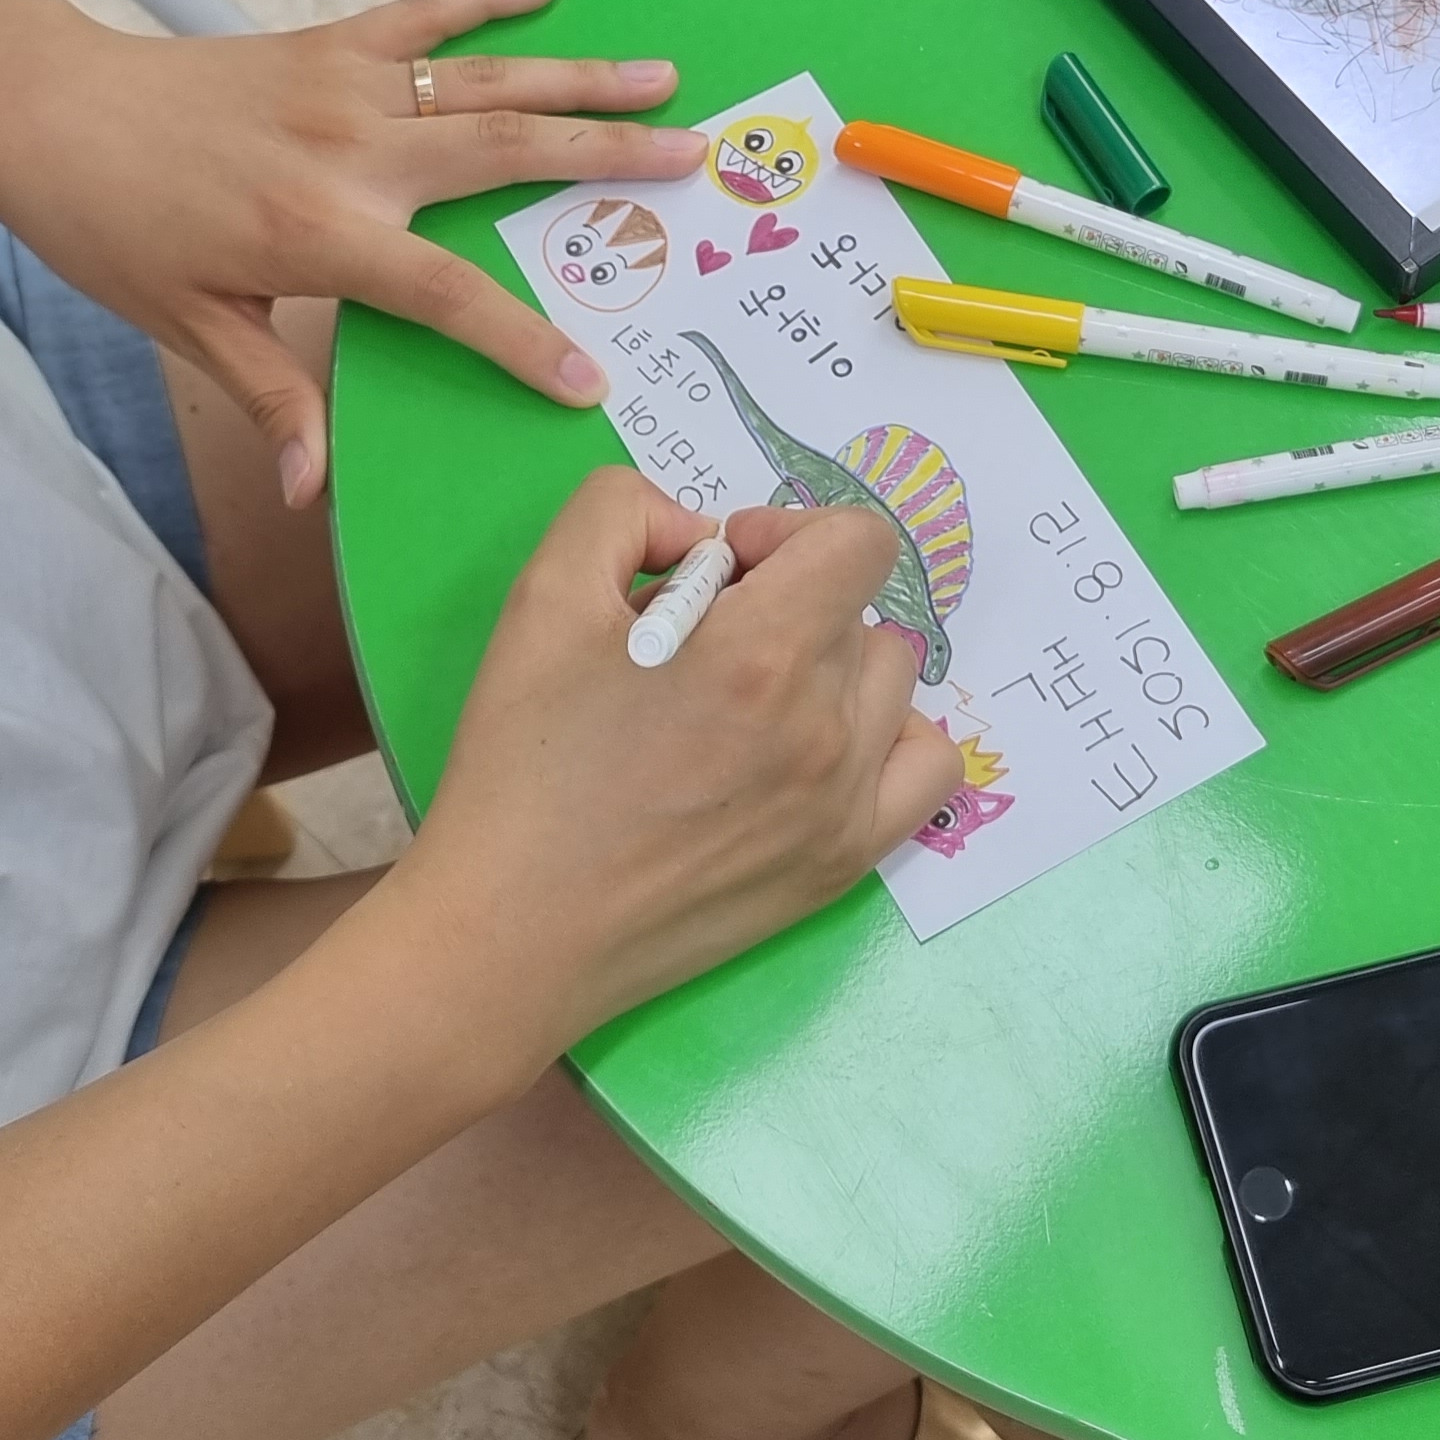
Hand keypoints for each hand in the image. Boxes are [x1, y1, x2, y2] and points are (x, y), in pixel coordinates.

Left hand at [0, 0, 703, 505]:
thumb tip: (313, 488)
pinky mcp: (325, 43)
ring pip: (487, 81)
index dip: (521, 342)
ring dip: (579, 80)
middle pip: (508, 155)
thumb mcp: (187, 325)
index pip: (449, 296)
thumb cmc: (111, 228)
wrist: (49, 111)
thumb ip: (270, 395)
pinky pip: (423, 16)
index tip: (589, 378)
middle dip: (607, 160)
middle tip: (693, 163)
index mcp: (323, 235)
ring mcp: (346, 87)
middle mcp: (354, 152)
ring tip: (663, 79)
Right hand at [388, 475, 958, 1055]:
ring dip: (831, 667)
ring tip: (748, 703)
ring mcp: (845, 804)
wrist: (512, 928)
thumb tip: (699, 534)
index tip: (723, 574)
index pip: (859, 541)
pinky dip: (886, 740)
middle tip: (701, 650)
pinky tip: (817, 749)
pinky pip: (926, 769)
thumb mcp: (545, 593)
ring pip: (892, 681)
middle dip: (787, 603)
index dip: (788, 532)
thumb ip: (625, 510)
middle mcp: (827, 727)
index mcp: (762, 652)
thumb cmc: (523, 762)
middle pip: (858, 611)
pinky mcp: (842, 864)